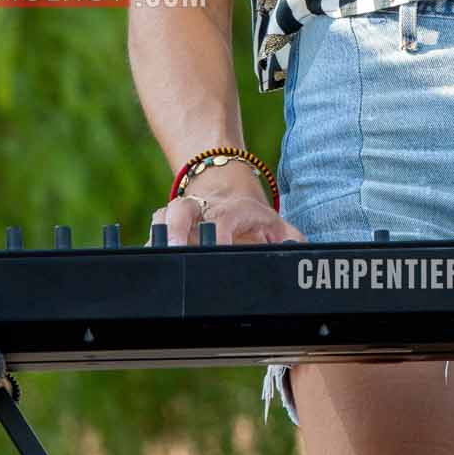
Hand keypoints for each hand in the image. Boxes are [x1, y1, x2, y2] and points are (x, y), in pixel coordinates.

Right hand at [149, 164, 305, 247]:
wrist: (226, 188)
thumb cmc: (254, 219)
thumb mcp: (277, 226)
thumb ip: (292, 241)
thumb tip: (303, 254)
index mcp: (234, 209)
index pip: (226, 217)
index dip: (220, 232)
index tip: (219, 248)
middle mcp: (205, 208)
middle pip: (183, 209)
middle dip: (177, 228)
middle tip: (175, 249)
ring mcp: (184, 215)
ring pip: (163, 216)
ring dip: (159, 235)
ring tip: (156, 257)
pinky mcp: (168, 226)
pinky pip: (154, 232)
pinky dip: (150, 246)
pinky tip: (151, 265)